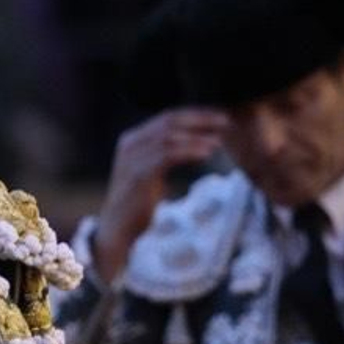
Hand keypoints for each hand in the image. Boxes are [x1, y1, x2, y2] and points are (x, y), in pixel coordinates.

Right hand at [94, 108, 225, 280]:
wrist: (118, 228)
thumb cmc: (138, 202)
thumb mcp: (150, 172)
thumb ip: (163, 155)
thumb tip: (193, 145)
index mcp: (132, 140)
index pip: (167, 117)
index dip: (195, 115)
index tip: (218, 117)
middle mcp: (130, 144)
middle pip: (169, 121)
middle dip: (200, 119)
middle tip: (225, 121)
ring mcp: (133, 158)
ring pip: (170, 137)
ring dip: (198, 136)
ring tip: (219, 141)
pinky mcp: (139, 174)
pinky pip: (168, 155)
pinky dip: (190, 151)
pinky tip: (207, 153)